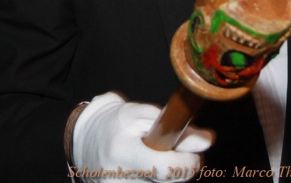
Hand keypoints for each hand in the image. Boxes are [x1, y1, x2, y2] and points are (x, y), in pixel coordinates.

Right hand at [72, 93, 212, 182]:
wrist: (84, 141)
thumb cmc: (114, 124)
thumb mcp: (141, 115)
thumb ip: (175, 126)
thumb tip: (207, 140)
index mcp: (123, 153)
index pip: (166, 169)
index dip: (187, 162)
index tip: (192, 151)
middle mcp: (119, 180)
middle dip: (180, 168)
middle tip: (174, 152)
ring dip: (167, 176)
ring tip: (154, 160)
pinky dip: (156, 181)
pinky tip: (149, 172)